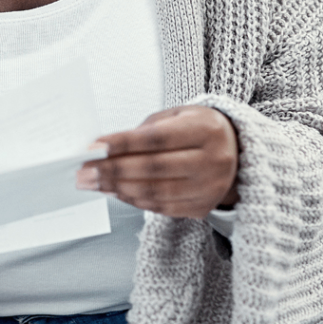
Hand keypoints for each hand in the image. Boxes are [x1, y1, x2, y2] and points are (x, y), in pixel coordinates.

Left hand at [76, 105, 239, 219]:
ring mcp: (209, 187)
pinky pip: (161, 207)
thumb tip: (103, 148)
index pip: (157, 139)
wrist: (238, 152)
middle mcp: (213, 161)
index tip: (94, 147)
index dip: (122, 144)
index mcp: (206, 131)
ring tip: (93, 183)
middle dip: (112, 170)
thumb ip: (144, 131)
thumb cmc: (199, 129)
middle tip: (84, 171)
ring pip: (155, 191)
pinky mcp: (202, 206)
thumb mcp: (178, 116)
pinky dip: (134, 199)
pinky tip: (115, 191)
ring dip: (117, 188)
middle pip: (154, 168)